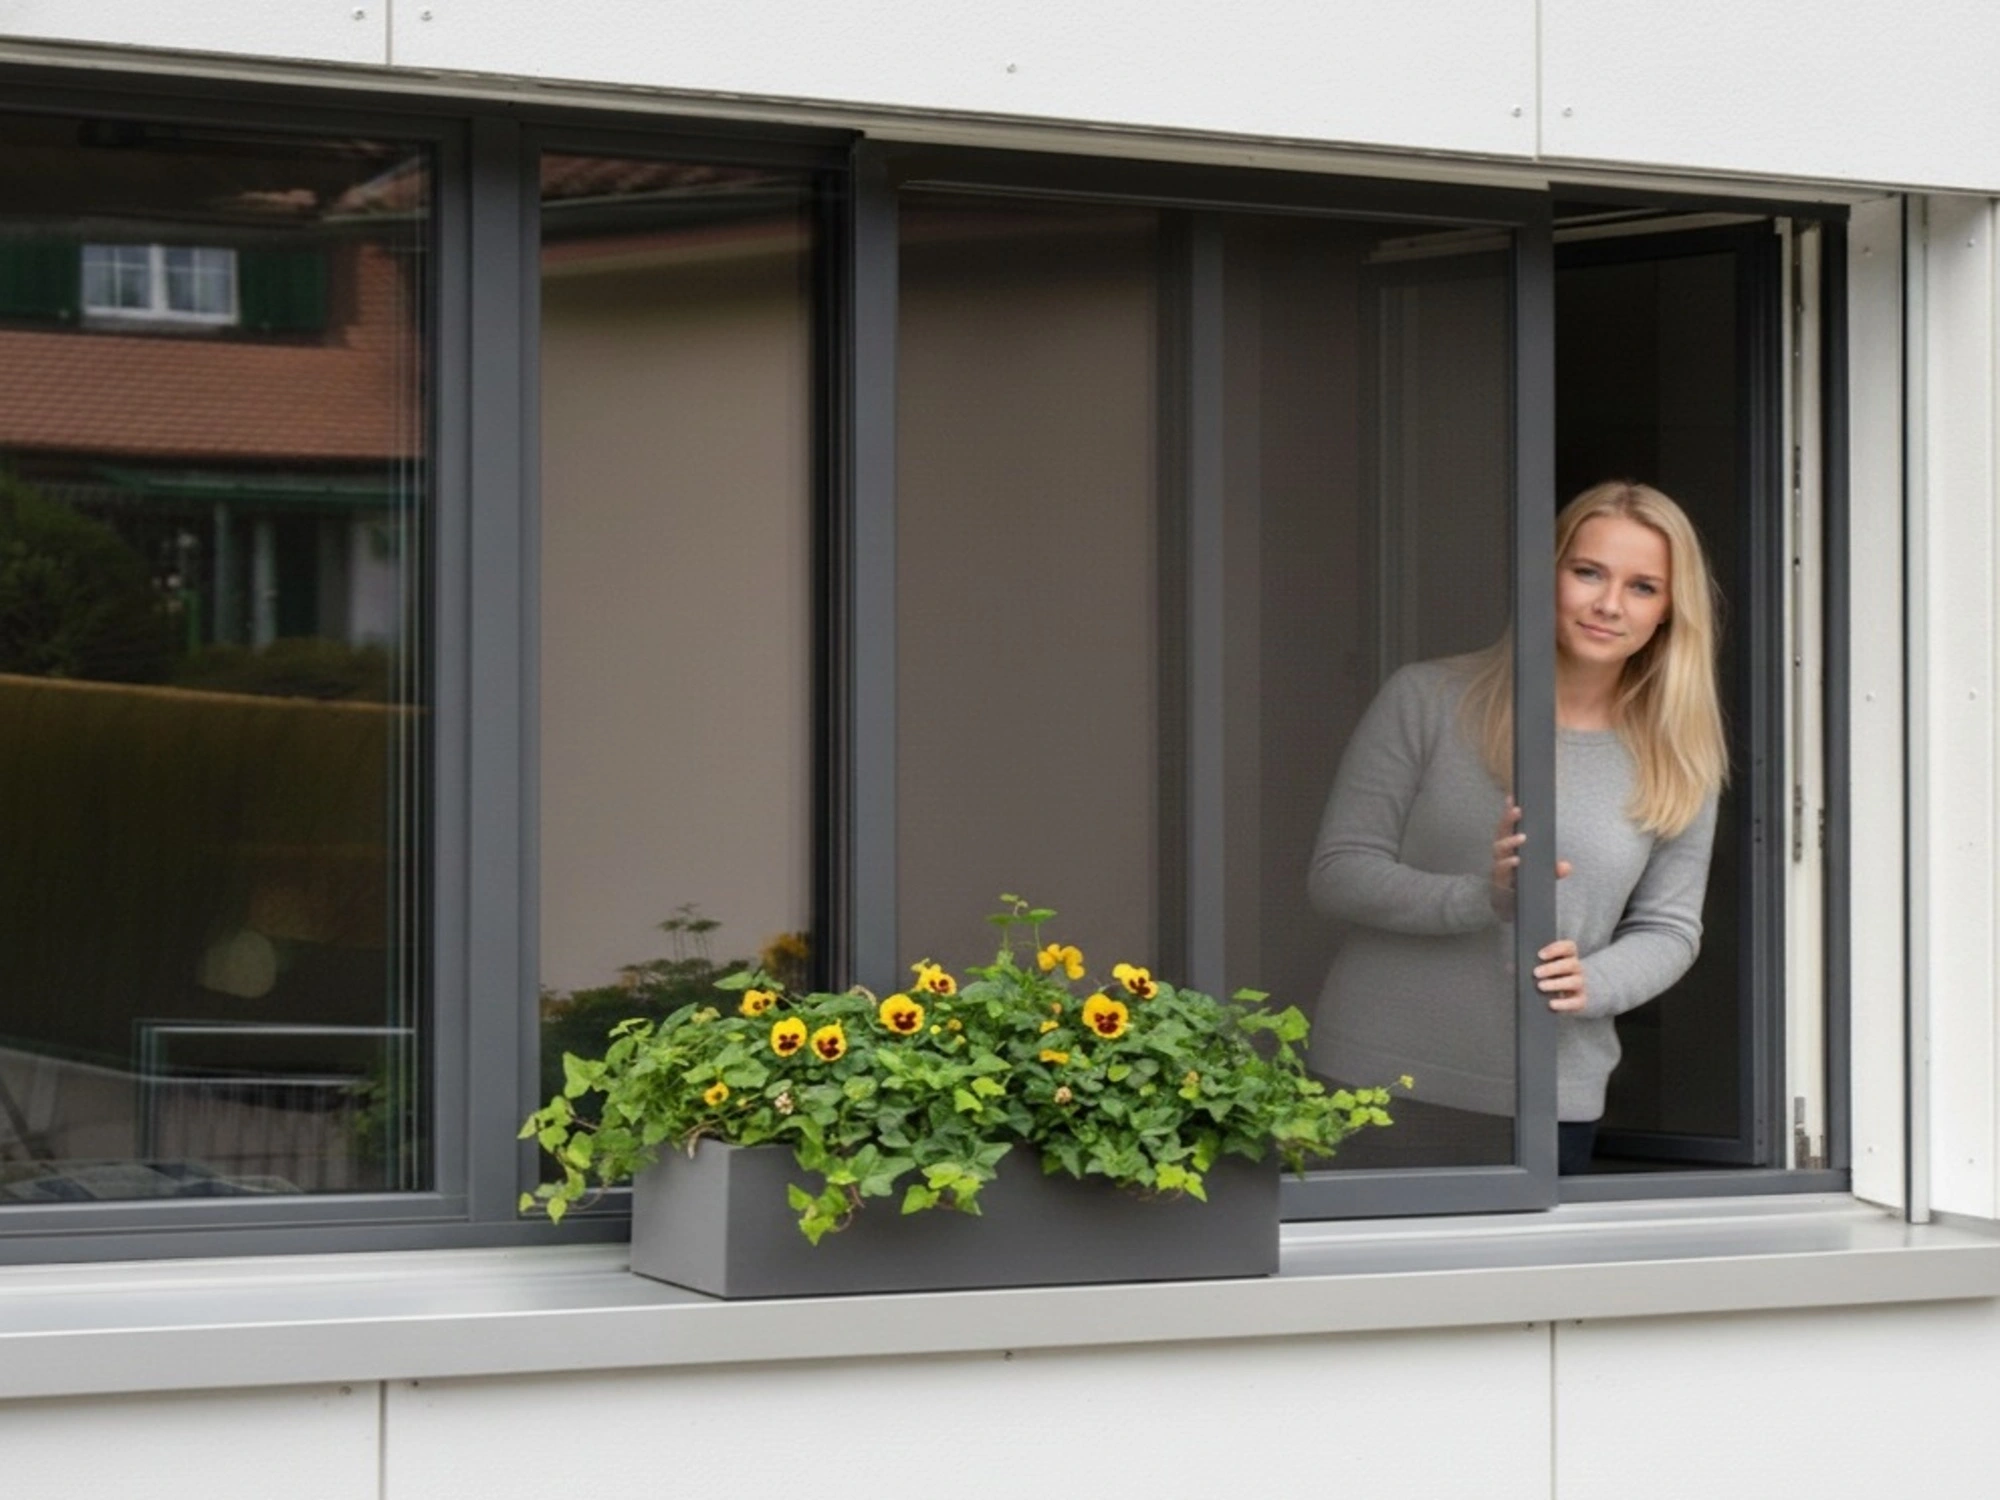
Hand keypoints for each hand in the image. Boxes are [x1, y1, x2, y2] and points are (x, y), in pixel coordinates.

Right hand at [1491, 803, 1572, 919]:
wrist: (1507, 909)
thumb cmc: (1521, 886)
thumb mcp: (1540, 876)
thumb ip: (1553, 870)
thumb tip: (1566, 866)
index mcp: (1509, 848)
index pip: (1508, 827)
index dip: (1509, 812)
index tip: (1513, 797)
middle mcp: (1501, 856)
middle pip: (1500, 833)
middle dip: (1508, 820)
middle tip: (1519, 811)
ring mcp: (1498, 868)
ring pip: (1498, 850)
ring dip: (1509, 842)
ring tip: (1521, 838)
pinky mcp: (1498, 882)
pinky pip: (1500, 871)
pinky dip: (1508, 864)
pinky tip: (1516, 860)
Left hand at [1535, 939, 1587, 1012]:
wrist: (1562, 999)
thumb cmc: (1547, 978)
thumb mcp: (1541, 968)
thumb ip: (1530, 964)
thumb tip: (1512, 966)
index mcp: (1568, 956)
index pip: (1569, 947)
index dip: (1556, 949)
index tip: (1540, 955)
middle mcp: (1577, 969)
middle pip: (1572, 964)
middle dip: (1553, 968)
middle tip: (1536, 972)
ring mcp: (1580, 985)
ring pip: (1576, 981)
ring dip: (1557, 984)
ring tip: (1541, 986)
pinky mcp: (1581, 1000)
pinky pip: (1577, 1002)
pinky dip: (1564, 1003)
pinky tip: (1551, 1004)